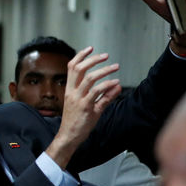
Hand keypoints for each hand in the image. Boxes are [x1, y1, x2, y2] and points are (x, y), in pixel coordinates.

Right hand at [46, 47, 120, 168]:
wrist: (69, 136)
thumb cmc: (77, 121)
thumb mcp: (88, 105)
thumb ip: (103, 95)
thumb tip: (116, 85)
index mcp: (69, 89)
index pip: (72, 67)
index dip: (80, 56)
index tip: (90, 48)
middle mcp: (72, 92)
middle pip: (79, 69)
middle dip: (93, 60)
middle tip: (106, 56)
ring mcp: (78, 100)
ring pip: (89, 79)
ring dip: (104, 71)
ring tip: (115, 67)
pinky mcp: (86, 108)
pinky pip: (97, 93)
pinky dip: (107, 86)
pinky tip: (116, 83)